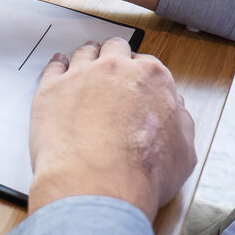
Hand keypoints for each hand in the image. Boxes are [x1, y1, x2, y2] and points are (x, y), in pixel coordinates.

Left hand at [27, 38, 195, 219]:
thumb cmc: (140, 172)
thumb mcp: (184, 152)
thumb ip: (181, 124)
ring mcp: (80, 76)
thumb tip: (176, 113)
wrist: (97, 184)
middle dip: (115, 57)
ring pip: (84, 53)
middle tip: (112, 69)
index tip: (137, 83)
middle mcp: (115, 69)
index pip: (147, 64)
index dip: (141, 75)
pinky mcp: (51, 89)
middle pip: (115, 50)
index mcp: (151, 78)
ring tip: (86, 62)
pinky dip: (57, 65)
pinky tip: (59, 67)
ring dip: (87, 57)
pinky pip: (53, 67)